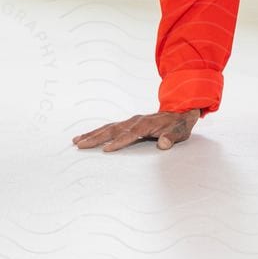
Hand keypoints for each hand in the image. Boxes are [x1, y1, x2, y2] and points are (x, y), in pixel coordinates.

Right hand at [72, 108, 201, 152]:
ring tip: (76, 141)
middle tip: (80, 144)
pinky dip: (97, 132)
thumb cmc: (179, 123)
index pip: (131, 134)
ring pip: (108, 128)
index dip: (119, 142)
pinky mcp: (128, 124)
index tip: (106, 149)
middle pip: (114, 130)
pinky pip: (110, 128)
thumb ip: (173, 136)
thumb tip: (163, 143)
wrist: (180, 109)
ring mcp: (131, 121)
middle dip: (97, 137)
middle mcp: (136, 121)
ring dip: (93, 134)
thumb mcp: (181, 130)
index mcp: (148, 124)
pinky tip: (86, 137)